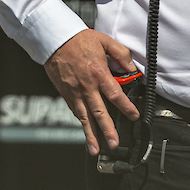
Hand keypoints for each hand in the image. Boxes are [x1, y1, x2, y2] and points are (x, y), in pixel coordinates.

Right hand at [44, 30, 138, 154]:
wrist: (55, 40)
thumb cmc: (79, 40)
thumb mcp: (105, 41)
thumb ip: (121, 55)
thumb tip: (132, 69)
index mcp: (99, 73)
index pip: (116, 94)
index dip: (126, 107)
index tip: (134, 116)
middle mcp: (87, 86)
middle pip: (99, 111)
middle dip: (107, 129)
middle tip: (114, 143)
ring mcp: (75, 92)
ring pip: (84, 117)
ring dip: (91, 134)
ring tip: (96, 149)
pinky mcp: (66, 94)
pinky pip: (75, 112)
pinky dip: (81, 123)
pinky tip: (86, 134)